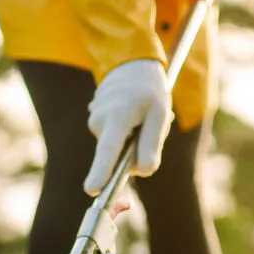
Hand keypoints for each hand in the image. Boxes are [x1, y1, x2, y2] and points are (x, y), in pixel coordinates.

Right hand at [83, 59, 172, 195]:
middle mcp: (100, 120)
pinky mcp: (94, 120)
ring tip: (140, 114)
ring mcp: (94, 119)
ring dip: (131, 138)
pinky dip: (124, 131)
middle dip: (135, 150)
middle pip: (117, 154)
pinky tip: (130, 112)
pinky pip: (113, 137)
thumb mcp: (160, 113)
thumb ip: (152, 143)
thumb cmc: (149, 89)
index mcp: (117, 117)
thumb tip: (142, 172)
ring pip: (116, 145)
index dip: (101, 171)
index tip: (93, 189)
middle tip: (149, 123)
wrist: (130, 64)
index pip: (108, 150)